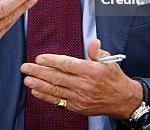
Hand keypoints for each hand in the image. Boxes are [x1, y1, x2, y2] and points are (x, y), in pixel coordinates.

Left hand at [20, 39, 142, 119]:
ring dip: (39, 85)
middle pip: (57, 77)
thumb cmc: (114, 79)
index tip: (39, 58)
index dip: (52, 61)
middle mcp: (84, 85)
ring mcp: (80, 98)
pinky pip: (59, 102)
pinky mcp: (78, 107)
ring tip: (27, 80)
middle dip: (39, 72)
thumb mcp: (109, 61)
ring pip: (56, 90)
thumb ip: (97, 51)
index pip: (67, 64)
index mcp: (91, 71)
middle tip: (26, 67)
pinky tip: (36, 92)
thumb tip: (93, 42)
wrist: (123, 100)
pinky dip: (46, 97)